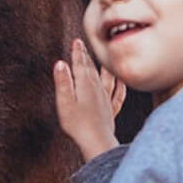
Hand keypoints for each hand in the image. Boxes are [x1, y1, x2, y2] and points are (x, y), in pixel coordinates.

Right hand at [54, 39, 123, 161]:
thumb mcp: (64, 102)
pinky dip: (119, 86)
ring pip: (105, 78)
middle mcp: (97, 89)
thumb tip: (60, 63)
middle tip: (83, 45)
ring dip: (103, 68)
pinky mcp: (110, 110)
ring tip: (104, 59)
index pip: (80, 65)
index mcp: (85, 85)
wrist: (96, 141)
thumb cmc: (77, 124)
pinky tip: (121, 83)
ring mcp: (105, 99)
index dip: (78, 53)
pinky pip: (117, 94)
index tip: (77, 41)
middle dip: (86, 56)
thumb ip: (63, 82)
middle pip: (91, 69)